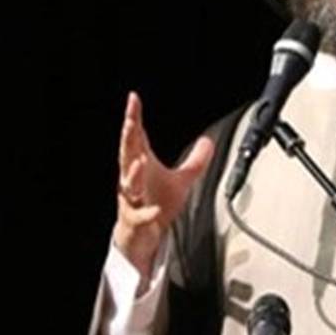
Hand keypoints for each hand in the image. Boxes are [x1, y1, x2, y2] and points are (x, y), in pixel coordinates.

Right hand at [114, 91, 213, 284]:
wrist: (140, 236)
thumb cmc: (156, 203)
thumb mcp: (181, 181)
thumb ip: (195, 161)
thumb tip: (208, 142)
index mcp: (140, 164)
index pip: (136, 137)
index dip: (133, 117)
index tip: (133, 99)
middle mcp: (132, 179)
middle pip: (127, 154)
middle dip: (127, 138)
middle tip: (129, 122)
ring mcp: (131, 199)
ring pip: (128, 184)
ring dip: (133, 174)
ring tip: (140, 162)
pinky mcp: (134, 220)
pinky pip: (140, 216)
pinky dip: (147, 213)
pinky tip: (155, 211)